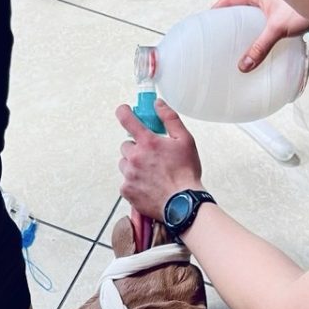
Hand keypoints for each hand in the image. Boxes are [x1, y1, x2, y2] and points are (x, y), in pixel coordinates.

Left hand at [116, 99, 202, 219]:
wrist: (183, 203)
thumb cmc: (186, 173)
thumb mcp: (185, 140)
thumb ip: (170, 119)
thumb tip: (158, 105)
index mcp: (148, 142)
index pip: (127, 120)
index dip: (123, 112)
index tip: (122, 111)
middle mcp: (135, 157)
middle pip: (126, 146)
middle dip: (136, 149)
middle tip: (151, 157)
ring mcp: (129, 175)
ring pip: (124, 164)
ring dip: (133, 166)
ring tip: (150, 174)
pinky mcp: (126, 190)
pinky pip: (125, 182)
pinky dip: (134, 183)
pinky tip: (147, 185)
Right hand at [214, 0, 308, 71]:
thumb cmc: (305, 7)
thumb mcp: (278, 28)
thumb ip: (260, 47)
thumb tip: (244, 65)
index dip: (217, 8)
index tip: (207, 19)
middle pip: (239, 4)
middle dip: (229, 16)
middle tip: (218, 32)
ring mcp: (273, 1)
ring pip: (252, 11)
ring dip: (244, 22)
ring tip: (234, 39)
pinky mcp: (282, 11)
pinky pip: (263, 18)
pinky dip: (256, 28)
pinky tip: (256, 40)